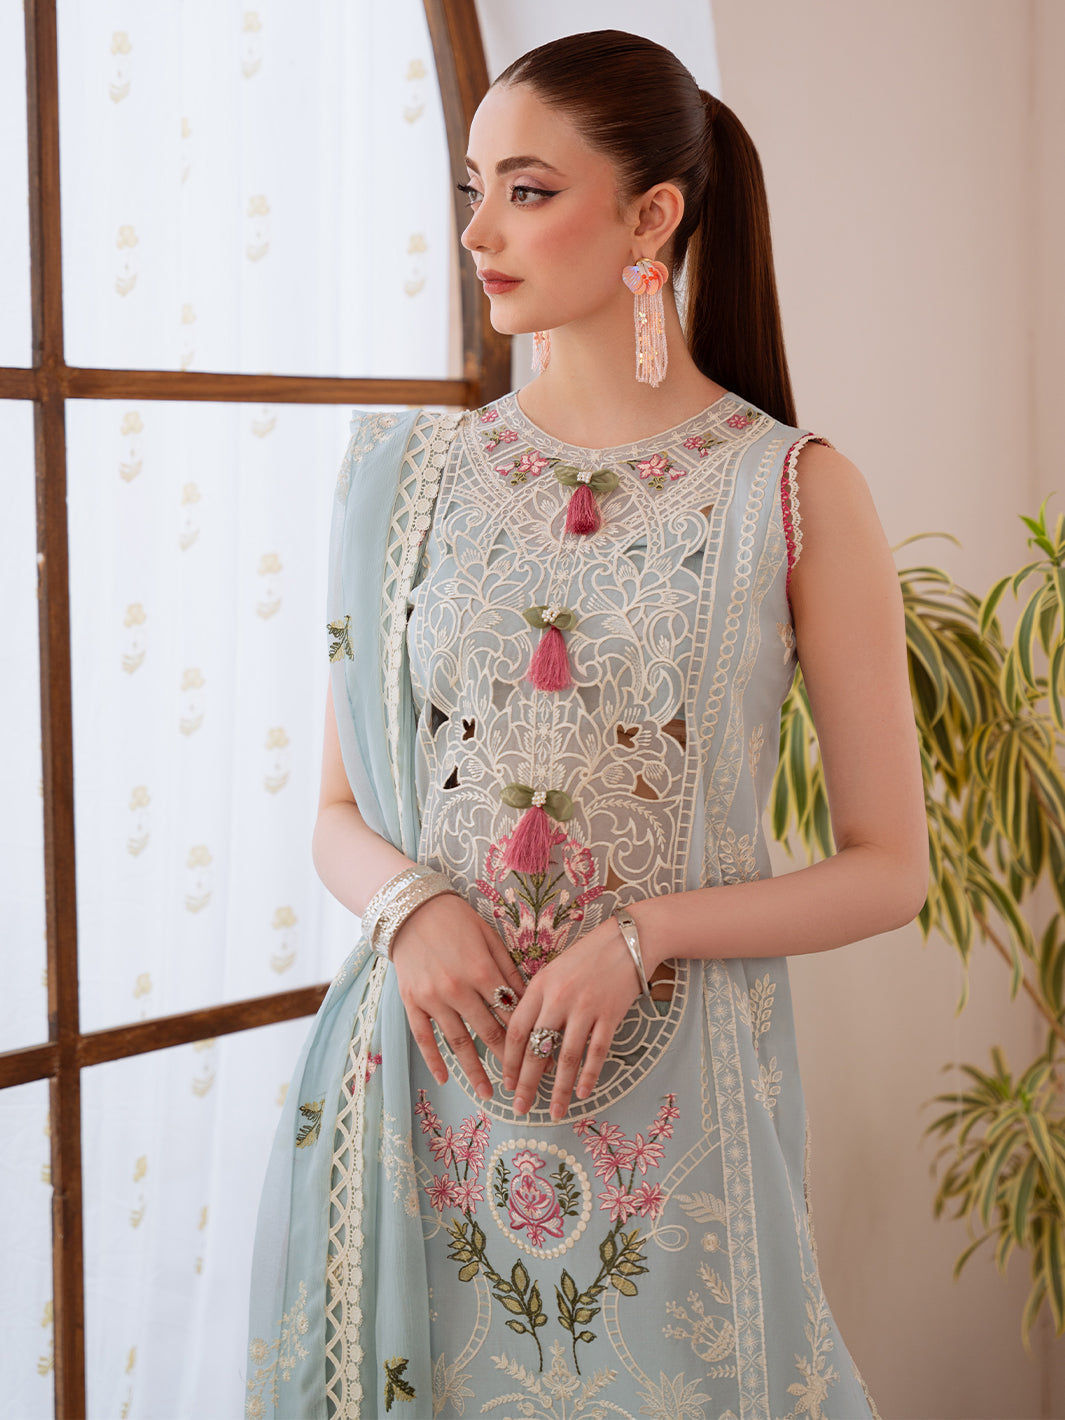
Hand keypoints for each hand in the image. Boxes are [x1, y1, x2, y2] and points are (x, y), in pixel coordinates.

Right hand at [390, 892, 527, 1100]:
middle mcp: (458, 988)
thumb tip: (528, 1001)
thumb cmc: (458, 920)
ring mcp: (432, 998)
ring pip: (457, 1042)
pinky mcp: (411, 1001)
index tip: (540, 1056)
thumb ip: (508, 970)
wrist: (412, 909)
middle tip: (520, 1083)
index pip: (509, 1013)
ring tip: (487, 1093)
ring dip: (473, 1070)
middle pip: (487, 1032)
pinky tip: (445, 1078)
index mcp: (482, 971)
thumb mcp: (490, 938)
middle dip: (506, 1060)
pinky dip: (434, 1060)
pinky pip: (423, 1037)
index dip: (526, 1036)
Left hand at [502, 914, 645, 1120]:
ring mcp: (585, 1007)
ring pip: (566, 1056)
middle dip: (525, 1083)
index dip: (508, 1060)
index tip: (505, 1082)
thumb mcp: (554, 971)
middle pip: (536, 1048)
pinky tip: (582, 1093)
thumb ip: (538, 1001)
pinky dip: (589, 1075)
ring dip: (558, 1088)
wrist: (627, 940)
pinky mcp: (610, 1014)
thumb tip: (526, 1041)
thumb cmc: (587, 957)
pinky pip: (597, 1052)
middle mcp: (559, 998)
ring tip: (553, 1111)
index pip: (516, 1029)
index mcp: (540, 986)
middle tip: (520, 1107)